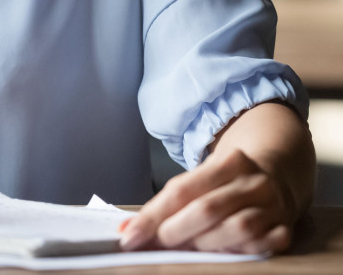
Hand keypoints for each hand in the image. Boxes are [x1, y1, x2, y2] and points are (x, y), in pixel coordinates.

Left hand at [120, 148, 294, 254]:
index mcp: (228, 162)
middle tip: (158, 244)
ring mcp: (273, 205)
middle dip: (175, 231)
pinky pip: (262, 246)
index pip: (181, 190)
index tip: (129, 236)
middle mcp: (252, 182)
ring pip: (236, 229)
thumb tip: (129, 229)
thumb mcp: (201, 179)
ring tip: (190, 249)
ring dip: (206, 244)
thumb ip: (169, 202)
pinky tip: (224, 253)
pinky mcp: (285, 228)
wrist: (277, 174)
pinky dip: (240, 252)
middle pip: (207, 209)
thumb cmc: (227, 181)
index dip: (153, 216)